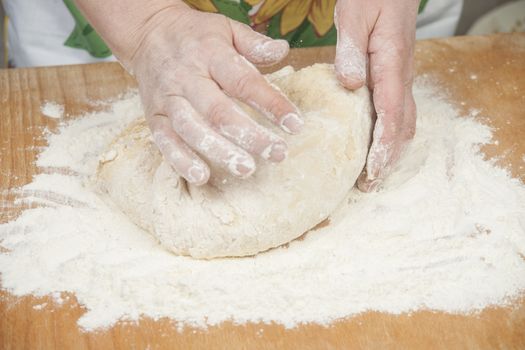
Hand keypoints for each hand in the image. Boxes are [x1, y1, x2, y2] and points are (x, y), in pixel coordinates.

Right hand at [78, 1, 302, 184]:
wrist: (147, 33)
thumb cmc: (195, 35)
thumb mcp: (226, 28)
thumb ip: (253, 43)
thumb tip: (283, 50)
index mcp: (210, 54)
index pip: (244, 82)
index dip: (271, 104)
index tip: (295, 124)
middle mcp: (187, 77)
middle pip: (218, 111)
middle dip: (250, 136)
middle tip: (277, 153)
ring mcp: (168, 99)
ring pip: (192, 129)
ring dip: (220, 152)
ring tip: (247, 169)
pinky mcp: (154, 116)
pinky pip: (164, 142)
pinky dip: (181, 161)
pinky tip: (201, 176)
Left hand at [334, 0, 417, 191]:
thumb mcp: (354, 16)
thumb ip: (350, 49)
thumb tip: (352, 85)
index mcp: (392, 64)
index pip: (392, 114)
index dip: (384, 146)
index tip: (373, 172)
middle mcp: (401, 76)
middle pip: (402, 126)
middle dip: (388, 158)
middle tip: (368, 185)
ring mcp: (401, 77)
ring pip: (404, 121)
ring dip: (391, 150)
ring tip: (373, 173)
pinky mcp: (394, 76)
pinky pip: (398, 111)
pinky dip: (390, 134)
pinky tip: (376, 144)